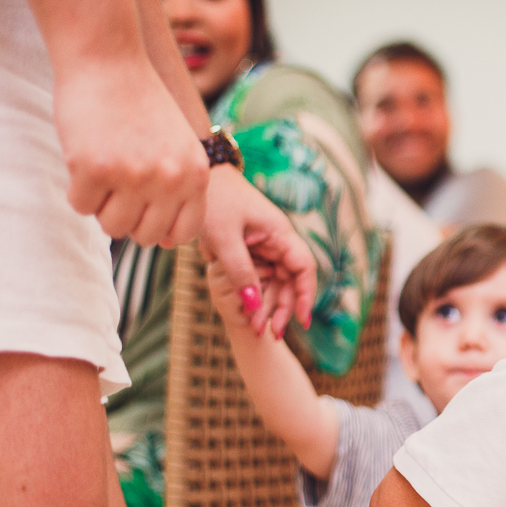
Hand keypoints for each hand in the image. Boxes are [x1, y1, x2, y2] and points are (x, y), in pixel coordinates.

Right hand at [52, 56, 207, 247]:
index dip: (160, 230)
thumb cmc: (140, 105)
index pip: (182, 233)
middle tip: (116, 189)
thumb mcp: (178, 146)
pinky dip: (77, 190)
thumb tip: (165, 241)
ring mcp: (133, 176)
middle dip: (127, 218)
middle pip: (144, 236)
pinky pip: (81, 206)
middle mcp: (170, 179)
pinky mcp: (95, 169)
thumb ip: (178, 189)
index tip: (144, 215)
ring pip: (112, 226)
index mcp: (196, 176)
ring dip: (101, 206)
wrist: (108, 59)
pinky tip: (83, 159)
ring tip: (102, 173)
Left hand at [200, 166, 317, 337]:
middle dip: (281, 308)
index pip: (304, 268)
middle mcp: (277, 241)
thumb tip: (252, 306)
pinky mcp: (250, 248)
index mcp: (280, 233)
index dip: (305, 295)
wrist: (199, 173)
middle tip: (268, 333)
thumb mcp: (223, 238)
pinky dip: (254, 294)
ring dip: (267, 304)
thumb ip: (239, 272)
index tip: (301, 320)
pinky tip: (247, 311)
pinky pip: (258, 275)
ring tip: (256, 328)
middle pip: (289, 280)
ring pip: (274, 281)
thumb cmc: (213, 199)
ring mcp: (264, 245)